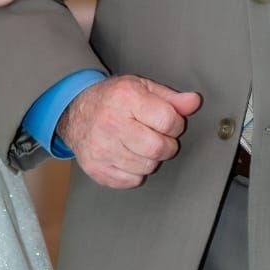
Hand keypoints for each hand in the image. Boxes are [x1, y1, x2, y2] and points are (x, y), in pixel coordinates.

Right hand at [58, 75, 201, 188]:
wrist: (75, 111)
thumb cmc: (113, 99)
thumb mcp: (142, 88)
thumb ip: (171, 98)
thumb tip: (194, 102)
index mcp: (125, 98)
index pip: (168, 121)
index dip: (176, 124)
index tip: (168, 123)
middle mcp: (111, 123)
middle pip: (158, 148)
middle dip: (166, 145)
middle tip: (158, 137)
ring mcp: (101, 148)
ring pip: (147, 167)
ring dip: (151, 159)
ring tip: (141, 145)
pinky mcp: (96, 168)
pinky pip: (131, 180)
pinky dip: (135, 172)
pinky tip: (128, 156)